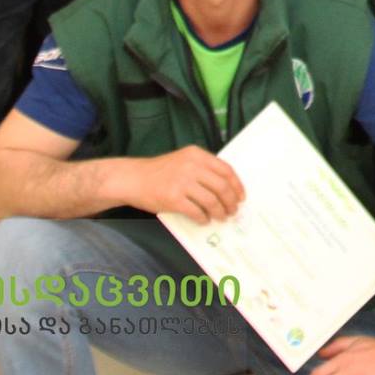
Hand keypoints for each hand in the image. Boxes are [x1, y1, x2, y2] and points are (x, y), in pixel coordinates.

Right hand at [117, 146, 243, 223]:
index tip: (241, 196)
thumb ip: (203, 168)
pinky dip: (203, 218)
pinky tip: (204, 220)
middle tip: (233, 210)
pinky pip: (196, 212)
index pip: (226, 170)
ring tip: (221, 217)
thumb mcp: (183, 160)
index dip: (237, 185)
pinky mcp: (173, 198)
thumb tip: (226, 188)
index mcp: (197, 155)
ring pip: (211, 201)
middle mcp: (191, 166)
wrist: (133, 178)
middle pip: (222, 187)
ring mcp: (182, 182)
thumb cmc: (159, 171)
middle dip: (231, 202)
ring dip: (219, 212)